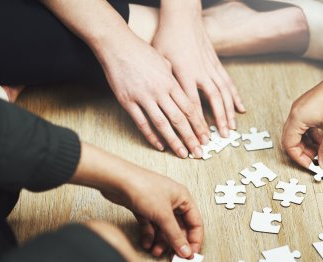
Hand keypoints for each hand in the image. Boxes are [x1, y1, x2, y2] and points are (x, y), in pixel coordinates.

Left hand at [72, 143, 203, 257]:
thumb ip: (175, 236)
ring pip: (164, 229)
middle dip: (175, 243)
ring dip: (161, 242)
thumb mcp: (163, 215)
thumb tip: (186, 252)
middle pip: (179, 228)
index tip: (191, 255)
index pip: (195, 223)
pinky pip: (150, 226)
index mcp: (183, 198)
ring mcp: (157, 205)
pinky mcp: (144, 209)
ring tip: (156, 252)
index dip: (194, 240)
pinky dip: (149, 235)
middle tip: (174, 258)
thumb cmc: (142, 187)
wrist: (116, 180)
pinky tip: (146, 243)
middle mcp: (172, 202)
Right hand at [98, 32, 208, 157]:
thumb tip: (181, 90)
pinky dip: (151, 136)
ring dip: (174, 141)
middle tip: (199, 152)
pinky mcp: (127, 102)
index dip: (199, 125)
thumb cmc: (141, 52)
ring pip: (162, 124)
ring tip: (183, 154)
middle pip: (179, 119)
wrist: (117, 46)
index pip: (189, 108)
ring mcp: (143, 97)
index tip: (205, 137)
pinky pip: (142, 123)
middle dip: (191, 137)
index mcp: (170, 82)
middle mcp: (159, 91)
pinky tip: (160, 146)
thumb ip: (173, 78)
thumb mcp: (164, 61)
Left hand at [153, 3, 244, 135]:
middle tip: (219, 139)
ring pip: (223, 94)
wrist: (182, 17)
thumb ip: (163, 80)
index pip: (191, 104)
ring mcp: (211, 68)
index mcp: (184, 73)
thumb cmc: (166, 37)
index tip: (199, 137)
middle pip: (212, 101)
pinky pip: (228, 83)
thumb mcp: (158, 59)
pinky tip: (240, 109)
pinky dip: (235, 97)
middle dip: (216, 122)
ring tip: (232, 129)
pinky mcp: (217, 64)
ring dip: (228, 113)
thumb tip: (163, 102)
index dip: (196, 123)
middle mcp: (200, 72)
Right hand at [282, 77, 322, 168]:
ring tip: (321, 151)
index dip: (299, 157)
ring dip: (308, 144)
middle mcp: (295, 112)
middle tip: (315, 160)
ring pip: (298, 133)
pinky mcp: (308, 107)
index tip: (310, 165)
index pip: (289, 144)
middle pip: (291, 139)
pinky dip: (311, 135)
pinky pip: (305, 126)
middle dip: (302, 152)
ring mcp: (301, 109)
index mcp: (297, 117)